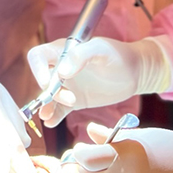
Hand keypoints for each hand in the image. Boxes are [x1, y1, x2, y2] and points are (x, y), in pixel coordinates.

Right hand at [27, 36, 172, 126]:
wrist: (135, 72)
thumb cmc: (119, 55)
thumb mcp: (102, 50)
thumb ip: (81, 55)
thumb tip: (62, 71)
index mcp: (63, 51)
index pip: (38, 57)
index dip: (38, 69)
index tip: (47, 83)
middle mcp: (60, 68)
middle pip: (42, 79)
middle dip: (50, 92)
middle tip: (70, 100)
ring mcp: (67, 86)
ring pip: (48, 97)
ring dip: (46, 107)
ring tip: (49, 118)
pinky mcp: (74, 101)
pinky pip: (59, 109)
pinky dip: (53, 116)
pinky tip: (51, 122)